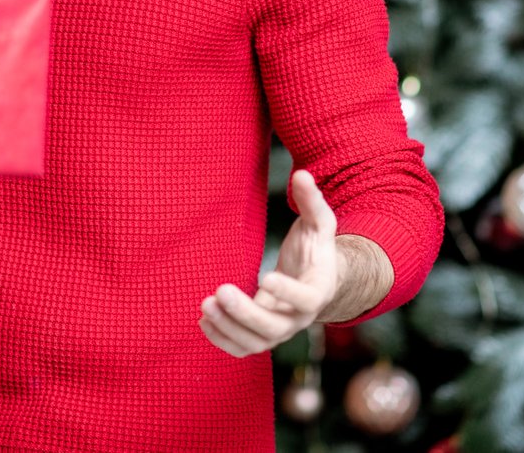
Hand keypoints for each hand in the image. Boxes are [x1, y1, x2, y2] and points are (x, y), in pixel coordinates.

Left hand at [200, 169, 339, 356]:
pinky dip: (223, 340)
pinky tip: (204, 320)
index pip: (307, 299)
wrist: (315, 280)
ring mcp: (281, 329)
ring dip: (229, 328)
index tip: (264, 276)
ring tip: (205, 305)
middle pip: (276, 328)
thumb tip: (301, 174)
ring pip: (257, 343)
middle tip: (219, 291)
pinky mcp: (262, 334)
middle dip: (246, 314)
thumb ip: (312, 201)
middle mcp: (300, 317)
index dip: (287, 292)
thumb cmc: (316, 248)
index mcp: (318, 290)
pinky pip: (243, 347)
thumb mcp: (319, 223)